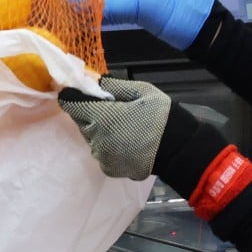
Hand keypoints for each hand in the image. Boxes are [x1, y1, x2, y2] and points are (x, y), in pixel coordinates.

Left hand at [57, 76, 171, 180]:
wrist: (180, 149)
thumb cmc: (160, 116)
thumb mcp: (141, 91)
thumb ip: (113, 86)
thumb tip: (94, 82)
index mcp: (102, 117)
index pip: (71, 104)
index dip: (72, 97)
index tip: (77, 93)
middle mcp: (96, 138)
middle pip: (80, 121)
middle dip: (89, 113)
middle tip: (109, 110)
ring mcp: (101, 156)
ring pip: (89, 138)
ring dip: (97, 131)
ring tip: (120, 127)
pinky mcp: (108, 169)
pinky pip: (100, 152)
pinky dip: (106, 146)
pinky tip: (123, 142)